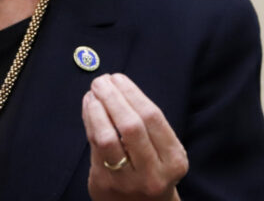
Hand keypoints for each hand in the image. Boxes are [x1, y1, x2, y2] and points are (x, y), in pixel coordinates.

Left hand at [82, 73, 187, 200]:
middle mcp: (153, 173)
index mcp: (174, 160)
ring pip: (107, 138)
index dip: (132, 93)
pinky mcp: (104, 184)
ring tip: (93, 93)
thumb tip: (116, 86)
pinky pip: (94, 147)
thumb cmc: (153, 170)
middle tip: (101, 81)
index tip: (118, 78)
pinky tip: (89, 108)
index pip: (153, 117)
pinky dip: (90, 122)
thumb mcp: (164, 151)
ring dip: (97, 109)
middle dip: (113, 97)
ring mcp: (127, 181)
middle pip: (131, 125)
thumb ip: (147, 124)